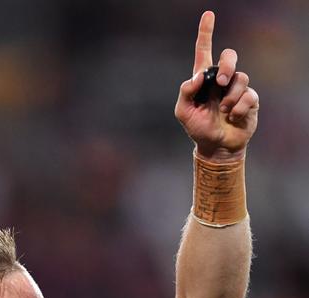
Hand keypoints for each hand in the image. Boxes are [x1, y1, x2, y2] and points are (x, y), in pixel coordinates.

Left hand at [174, 11, 258, 161]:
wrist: (216, 146)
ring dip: (230, 97)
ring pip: (241, 78)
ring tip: (223, 111)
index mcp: (203, 79)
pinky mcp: (250, 99)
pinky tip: (232, 117)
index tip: (208, 14)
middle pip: (229, 56)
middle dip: (226, 65)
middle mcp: (221, 80)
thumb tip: (196, 77)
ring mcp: (236, 89)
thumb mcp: (183, 112)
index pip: (204, 51)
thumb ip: (185, 93)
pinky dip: (237, 109)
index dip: (206, 32)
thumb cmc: (198, 128)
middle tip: (219, 83)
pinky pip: (248, 96)